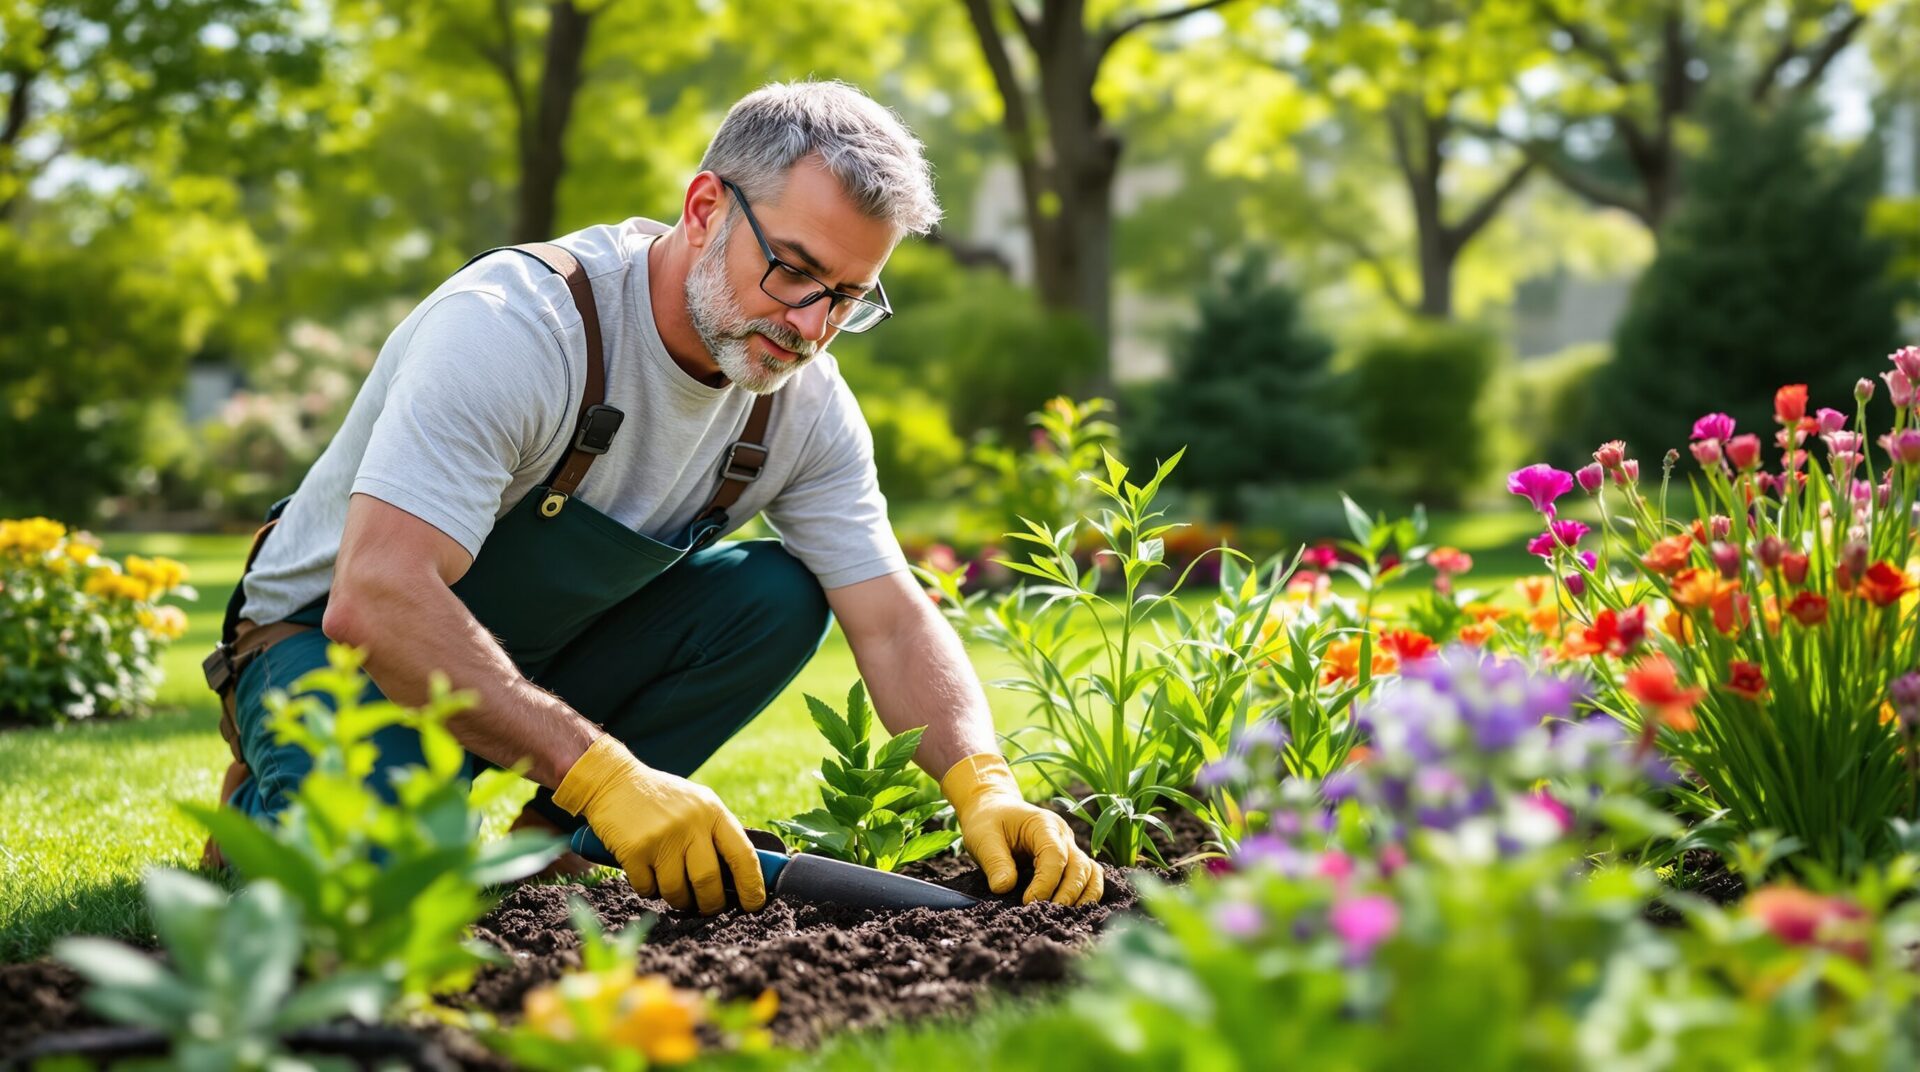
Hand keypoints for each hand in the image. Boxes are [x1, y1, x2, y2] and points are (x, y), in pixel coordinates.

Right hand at [553, 734, 765, 913]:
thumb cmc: (661, 799)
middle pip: (709, 881)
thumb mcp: (697, 804)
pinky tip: (646, 873)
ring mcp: (662, 837)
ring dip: (677, 899)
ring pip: (677, 891)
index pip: (743, 855)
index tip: (754, 905)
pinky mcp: (634, 850)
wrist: (613, 781)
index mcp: (713, 811)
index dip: (751, 885)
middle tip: (707, 907)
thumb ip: (716, 833)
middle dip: (710, 903)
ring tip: (673, 887)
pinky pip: (648, 889)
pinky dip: (648, 889)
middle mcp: (690, 823)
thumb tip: (739, 879)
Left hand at [941, 753, 1102, 905]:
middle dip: (1067, 893)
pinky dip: (1086, 893)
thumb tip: (1004, 888)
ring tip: (1065, 916)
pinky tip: (1073, 911)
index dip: (1046, 882)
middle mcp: (1062, 835)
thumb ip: (995, 862)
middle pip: (1079, 866)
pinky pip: (1088, 876)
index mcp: (1043, 824)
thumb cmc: (987, 821)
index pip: (1055, 855)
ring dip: (1083, 895)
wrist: (992, 809)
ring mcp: (1069, 847)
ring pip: (1090, 872)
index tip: (1028, 901)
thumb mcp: (982, 837)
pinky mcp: (1068, 860)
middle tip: (1047, 914)